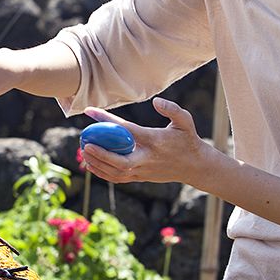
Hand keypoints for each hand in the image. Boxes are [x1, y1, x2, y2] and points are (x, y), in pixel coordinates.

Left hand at [79, 98, 213, 186]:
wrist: (195, 166)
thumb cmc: (188, 140)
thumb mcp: (185, 121)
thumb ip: (172, 109)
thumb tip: (156, 101)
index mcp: (154, 141)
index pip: (127, 130)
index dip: (107, 120)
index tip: (90, 111)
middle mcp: (147, 158)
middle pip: (119, 161)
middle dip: (100, 154)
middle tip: (85, 142)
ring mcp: (143, 171)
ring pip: (116, 173)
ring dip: (98, 164)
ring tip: (84, 152)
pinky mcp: (141, 178)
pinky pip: (118, 178)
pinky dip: (103, 173)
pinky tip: (92, 165)